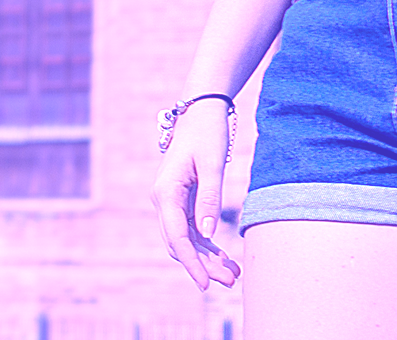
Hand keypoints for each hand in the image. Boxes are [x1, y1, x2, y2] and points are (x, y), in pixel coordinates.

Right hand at [153, 101, 241, 290]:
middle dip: (203, 265)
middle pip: (180, 242)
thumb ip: (210, 198)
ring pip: (185, 239)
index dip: (192, 263)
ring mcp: (170, 200)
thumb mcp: (212, 164)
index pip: (177, 236)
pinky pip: (191, 229)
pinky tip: (225, 258)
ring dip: (206, 258)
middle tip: (231, 281)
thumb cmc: (206, 133)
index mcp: (165, 191)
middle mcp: (162, 199)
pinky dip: (206, 245)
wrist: (200, 111)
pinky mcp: (181, 200)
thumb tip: (208, 232)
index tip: (206, 284)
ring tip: (233, 274)